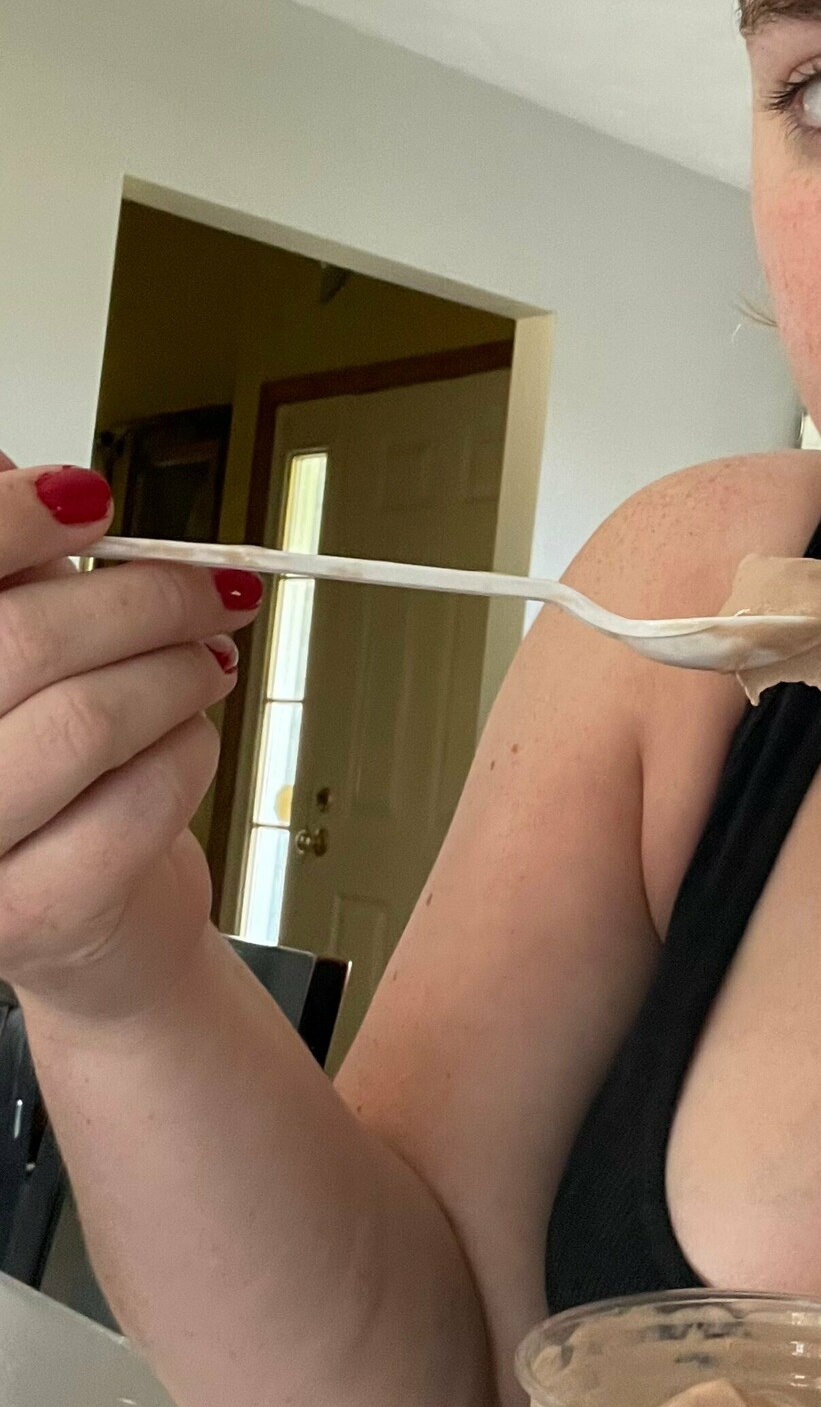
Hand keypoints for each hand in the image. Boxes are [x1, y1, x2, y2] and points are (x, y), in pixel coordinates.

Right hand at [0, 454, 264, 1021]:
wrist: (87, 929)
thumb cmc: (45, 781)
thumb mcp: (16, 667)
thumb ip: (10, 580)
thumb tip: (25, 476)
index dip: (9, 520)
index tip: (91, 501)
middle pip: (20, 642)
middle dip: (141, 599)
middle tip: (215, 589)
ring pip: (86, 722)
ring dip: (176, 674)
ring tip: (210, 661)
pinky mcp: (30, 918)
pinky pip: (139, 801)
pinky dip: (188, 753)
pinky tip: (191, 740)